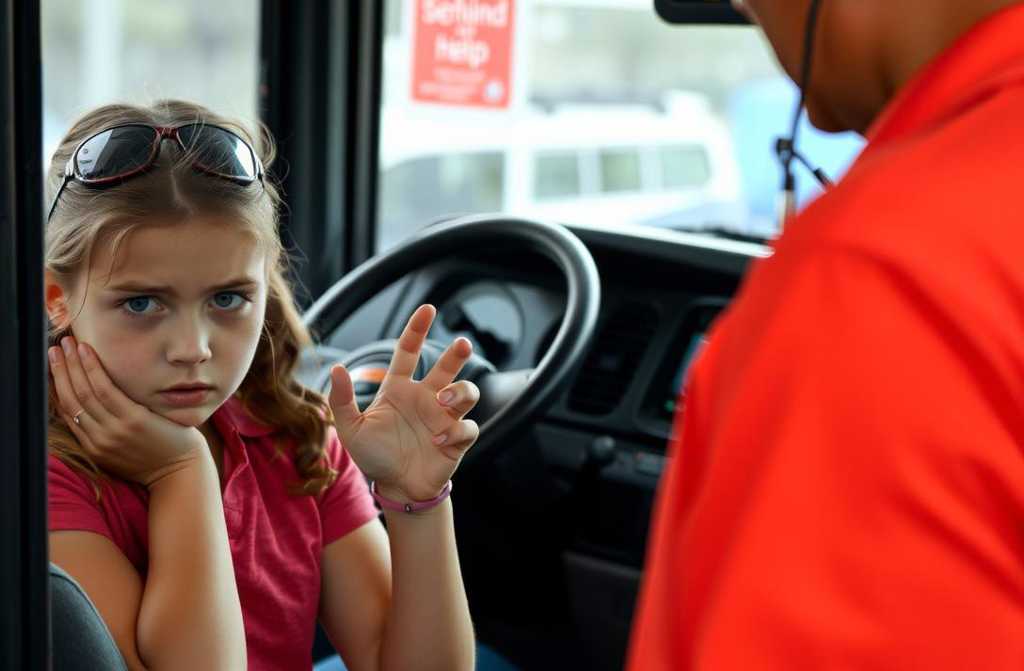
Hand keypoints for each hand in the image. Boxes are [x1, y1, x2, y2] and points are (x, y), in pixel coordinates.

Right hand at [49, 335, 209, 487]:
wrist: (180, 474)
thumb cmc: (156, 459)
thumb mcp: (121, 452)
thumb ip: (105, 434)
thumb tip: (95, 410)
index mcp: (93, 447)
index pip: (67, 412)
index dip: (58, 386)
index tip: (54, 367)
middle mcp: (98, 439)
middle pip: (70, 399)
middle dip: (59, 371)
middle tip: (54, 349)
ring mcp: (114, 430)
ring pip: (84, 391)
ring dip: (72, 364)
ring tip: (67, 343)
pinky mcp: (132, 420)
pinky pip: (106, 389)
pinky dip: (93, 369)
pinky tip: (87, 352)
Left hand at [328, 305, 480, 501]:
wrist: (396, 488)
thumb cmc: (374, 456)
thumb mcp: (351, 429)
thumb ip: (342, 399)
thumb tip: (336, 368)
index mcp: (400, 389)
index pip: (409, 352)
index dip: (417, 329)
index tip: (428, 309)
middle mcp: (426, 398)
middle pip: (448, 367)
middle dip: (458, 353)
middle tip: (462, 345)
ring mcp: (444, 418)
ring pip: (466, 392)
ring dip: (459, 392)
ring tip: (442, 402)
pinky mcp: (457, 440)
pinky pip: (467, 427)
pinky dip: (456, 430)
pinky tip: (438, 440)